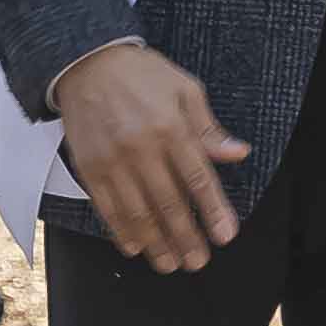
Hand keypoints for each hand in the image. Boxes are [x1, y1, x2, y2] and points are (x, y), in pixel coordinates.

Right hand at [56, 37, 248, 270]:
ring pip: (136, 211)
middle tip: (198, 261)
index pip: (198, 178)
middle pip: (168, 202)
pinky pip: (106, 206)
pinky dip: (120, 229)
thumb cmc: (142, 75)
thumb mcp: (186, 91)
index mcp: (172, 128)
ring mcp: (112, 160)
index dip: (213, 210)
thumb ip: (209, 129)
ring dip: (155, 242)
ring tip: (170, 263)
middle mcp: (141, 148)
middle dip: (185, 236)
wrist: (87, 62)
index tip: (225, 235)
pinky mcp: (88, 167)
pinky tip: (134, 247)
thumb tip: (238, 153)